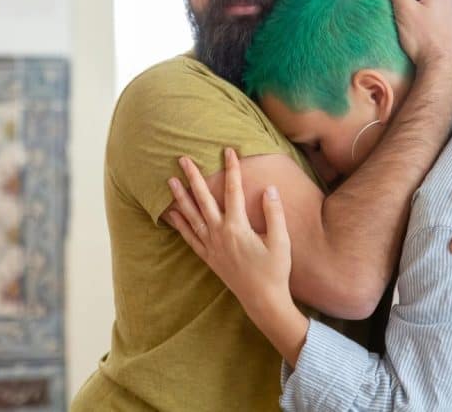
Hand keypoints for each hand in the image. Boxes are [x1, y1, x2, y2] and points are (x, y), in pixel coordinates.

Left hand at [166, 148, 293, 313]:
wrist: (263, 301)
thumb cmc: (275, 271)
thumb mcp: (281, 241)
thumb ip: (274, 213)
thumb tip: (269, 188)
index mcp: (237, 228)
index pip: (233, 191)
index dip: (232, 169)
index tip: (228, 151)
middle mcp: (219, 234)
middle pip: (203, 199)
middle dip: (194, 177)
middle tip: (183, 159)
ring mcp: (211, 246)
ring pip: (192, 216)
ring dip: (181, 197)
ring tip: (170, 181)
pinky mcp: (209, 258)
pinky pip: (190, 238)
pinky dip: (180, 225)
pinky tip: (172, 214)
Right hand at [384, 0, 451, 73]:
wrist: (443, 68)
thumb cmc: (424, 39)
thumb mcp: (405, 10)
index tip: (393, 7)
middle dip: (406, 2)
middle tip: (400, 19)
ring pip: (424, 5)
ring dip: (413, 14)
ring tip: (410, 30)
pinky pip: (432, 18)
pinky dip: (423, 23)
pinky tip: (420, 36)